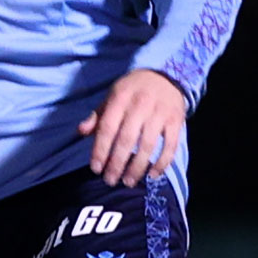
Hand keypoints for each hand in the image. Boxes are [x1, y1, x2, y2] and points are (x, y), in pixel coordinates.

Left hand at [77, 69, 187, 186]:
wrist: (166, 75)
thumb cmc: (133, 90)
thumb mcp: (112, 96)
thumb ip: (97, 115)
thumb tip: (81, 132)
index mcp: (120, 98)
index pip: (107, 128)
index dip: (100, 150)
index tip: (96, 169)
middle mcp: (140, 104)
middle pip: (126, 140)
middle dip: (117, 164)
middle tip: (110, 180)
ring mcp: (160, 112)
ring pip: (148, 145)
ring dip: (137, 167)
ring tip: (128, 182)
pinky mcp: (176, 120)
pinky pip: (170, 145)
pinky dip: (162, 162)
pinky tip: (153, 175)